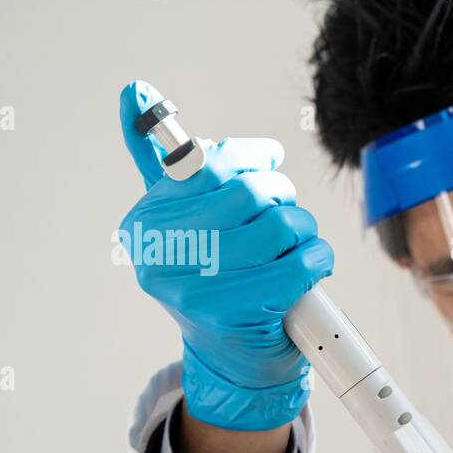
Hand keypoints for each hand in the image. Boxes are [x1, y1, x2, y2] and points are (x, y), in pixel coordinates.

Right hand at [118, 80, 332, 430]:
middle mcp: (163, 255)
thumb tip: (134, 92)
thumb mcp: (185, 223)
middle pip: (248, 193)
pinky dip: (318, 258)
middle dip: (281, 195)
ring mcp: (198, 288)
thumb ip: (169, 164)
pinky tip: (312, 265)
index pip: (205, 164)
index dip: (249, 156)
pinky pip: (299, 264)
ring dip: (303, 229)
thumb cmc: (218, 279)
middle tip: (287, 209)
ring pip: (279, 227)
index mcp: (146, 224)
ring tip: (298, 242)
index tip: (270, 159)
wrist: (233, 361)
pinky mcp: (238, 314)